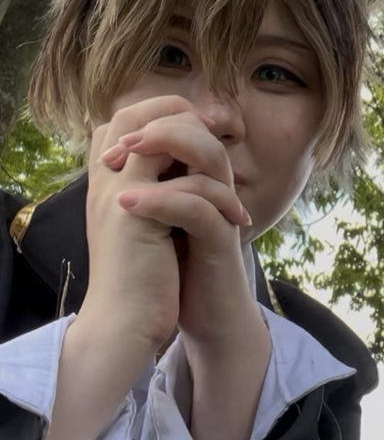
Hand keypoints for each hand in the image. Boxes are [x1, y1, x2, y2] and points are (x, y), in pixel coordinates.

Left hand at [100, 105, 255, 352]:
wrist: (204, 318)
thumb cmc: (177, 269)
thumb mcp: (150, 219)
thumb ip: (142, 183)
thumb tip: (107, 149)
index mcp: (194, 176)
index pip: (181, 123)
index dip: (147, 122)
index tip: (114, 147)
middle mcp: (211, 184)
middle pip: (197, 129)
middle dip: (157, 126)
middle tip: (124, 144)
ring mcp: (219, 208)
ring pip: (208, 156)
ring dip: (163, 149)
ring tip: (125, 157)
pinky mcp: (220, 237)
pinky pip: (198, 206)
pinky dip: (161, 200)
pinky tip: (128, 202)